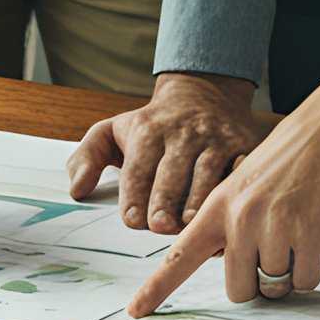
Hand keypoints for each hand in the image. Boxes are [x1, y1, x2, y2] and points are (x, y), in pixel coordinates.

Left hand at [67, 73, 261, 236]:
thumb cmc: (152, 125)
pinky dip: (236, 192)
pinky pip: (241, 170)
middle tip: (161, 225)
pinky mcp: (243, 146)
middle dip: (166, 199)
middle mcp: (183, 133)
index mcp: (149, 131)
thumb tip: (76, 189)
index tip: (133, 219)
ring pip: (209, 173)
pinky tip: (230, 214)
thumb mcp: (112, 130)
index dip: (135, 195)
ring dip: (200, 200)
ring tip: (190, 224)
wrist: (203, 94)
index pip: (139, 167)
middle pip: (173, 171)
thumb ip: (87, 157)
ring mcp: (216, 139)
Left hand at [128, 43, 319, 316]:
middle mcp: (242, 219)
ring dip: (288, 272)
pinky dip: (312, 268)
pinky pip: (305, 280)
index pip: (179, 255)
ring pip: (275, 287)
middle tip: (274, 249)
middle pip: (238, 289)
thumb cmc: (294, 152)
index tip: (137, 311)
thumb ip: (231, 221)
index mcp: (219, 205)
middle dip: (257, 281)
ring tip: (299, 231)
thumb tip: (233, 265)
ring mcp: (276, 227)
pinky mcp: (310, 235)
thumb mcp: (246, 181)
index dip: (157, 288)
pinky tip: (317, 234)